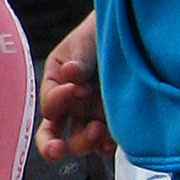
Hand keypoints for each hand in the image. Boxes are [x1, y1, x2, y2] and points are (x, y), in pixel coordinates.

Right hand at [35, 11, 114, 160]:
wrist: (130, 32)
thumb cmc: (101, 33)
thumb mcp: (84, 42)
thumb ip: (76, 59)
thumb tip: (70, 73)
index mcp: (56, 86)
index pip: (49, 105)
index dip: (60, 100)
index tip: (78, 87)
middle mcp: (70, 106)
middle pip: (53, 135)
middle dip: (52, 146)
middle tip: (58, 148)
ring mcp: (91, 116)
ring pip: (78, 144)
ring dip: (84, 143)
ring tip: (97, 129)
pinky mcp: (113, 123)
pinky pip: (105, 145)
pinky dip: (105, 147)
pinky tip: (110, 140)